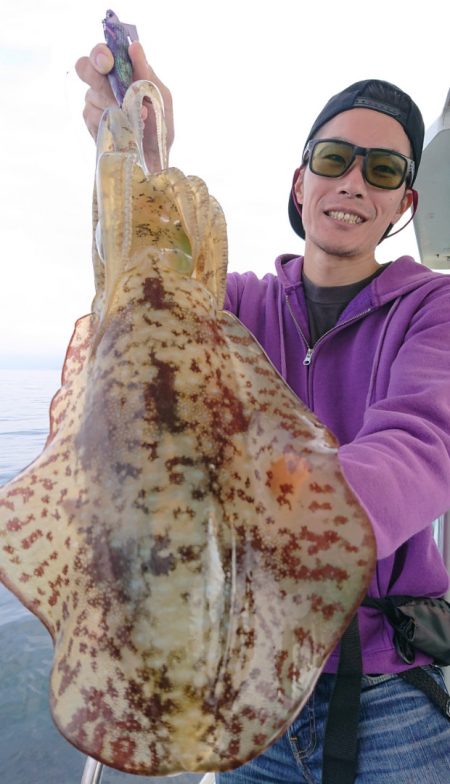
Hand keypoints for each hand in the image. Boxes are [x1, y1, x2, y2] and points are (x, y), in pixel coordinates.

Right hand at [75, 41, 173, 170]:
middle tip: (109, 80)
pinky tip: (125, 128)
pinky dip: (111, 120)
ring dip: (114, 104)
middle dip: (95, 72)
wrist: (154, 159)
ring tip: (135, 117)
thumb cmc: (158, 126)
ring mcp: (93, 102)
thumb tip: (135, 46)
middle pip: (84, 67)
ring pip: (92, 94)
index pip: (102, 53)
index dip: (101, 53)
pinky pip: (92, 115)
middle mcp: (102, 84)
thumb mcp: (160, 97)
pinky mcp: (90, 122)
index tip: (108, 62)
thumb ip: (147, 73)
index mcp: (120, 72)